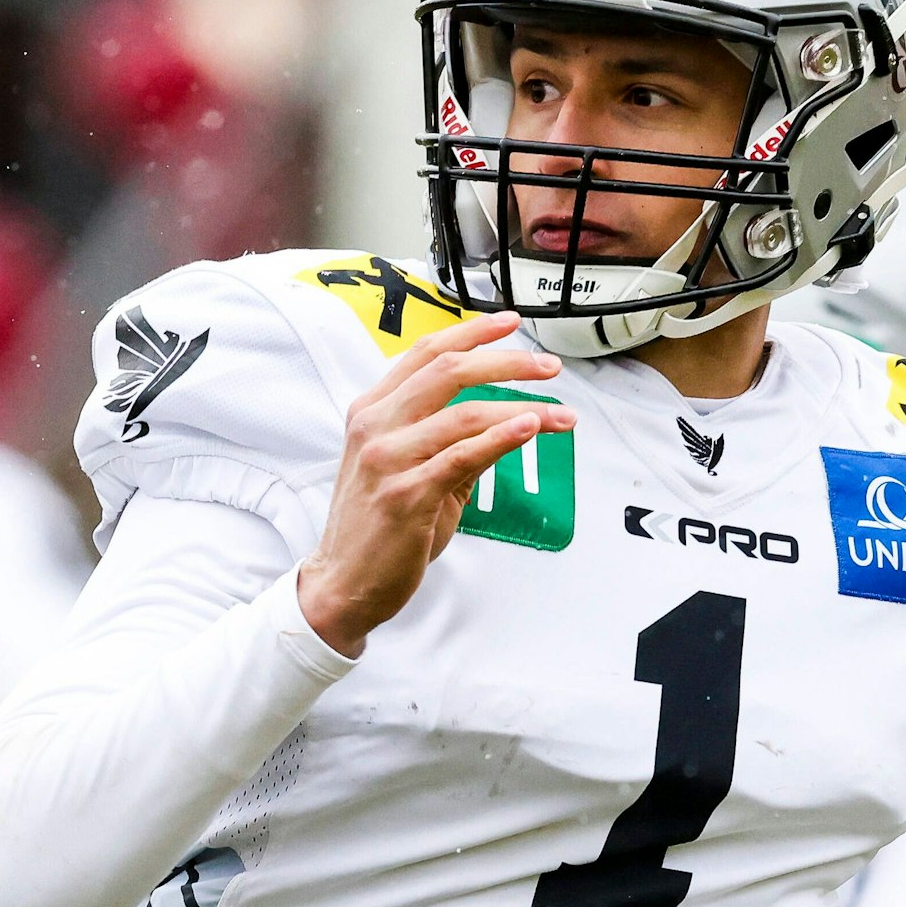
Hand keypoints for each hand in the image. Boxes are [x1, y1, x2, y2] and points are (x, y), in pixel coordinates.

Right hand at [299, 311, 574, 656]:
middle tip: (549, 367)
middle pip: (449, 371)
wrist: (343, 584)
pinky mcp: (405, 494)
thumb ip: (453, 440)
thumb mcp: (411, 469)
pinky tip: (531, 428)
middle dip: (507, 363)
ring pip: (463, 413)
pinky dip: (502, 437)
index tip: (512, 322)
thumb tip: (508, 420)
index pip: (425, 353)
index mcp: (373, 411)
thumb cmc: (378, 526)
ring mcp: (387, 459)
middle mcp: (375, 426)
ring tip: (563, 415)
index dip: (471, 332)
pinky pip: (462, 456)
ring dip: (523, 408)